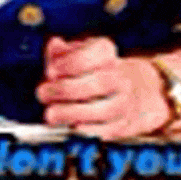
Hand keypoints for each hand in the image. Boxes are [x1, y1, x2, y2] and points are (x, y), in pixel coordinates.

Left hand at [35, 35, 170, 138]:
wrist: (136, 91)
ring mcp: (123, 102)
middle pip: (98, 83)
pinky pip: (106, 132)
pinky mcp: (122, 126)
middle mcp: (119, 76)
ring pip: (103, 110)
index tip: (51, 70)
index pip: (94, 54)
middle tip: (43, 93)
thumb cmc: (97, 70)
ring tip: (51, 114)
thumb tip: (54, 47)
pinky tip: (70, 126)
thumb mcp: (80, 52)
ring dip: (72, 113)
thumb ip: (62, 51)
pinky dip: (87, 131)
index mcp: (106, 53)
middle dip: (66, 89)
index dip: (69, 63)